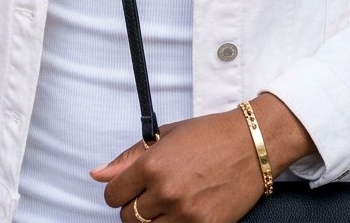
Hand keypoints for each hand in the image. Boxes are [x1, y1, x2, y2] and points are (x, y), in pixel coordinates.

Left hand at [89, 109, 266, 222]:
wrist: (252, 146)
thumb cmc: (209, 135)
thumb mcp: (166, 136)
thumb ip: (129, 157)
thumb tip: (97, 174)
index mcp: (152, 164)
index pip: (113, 194)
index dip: (120, 191)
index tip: (131, 187)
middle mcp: (165, 191)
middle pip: (127, 217)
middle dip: (136, 207)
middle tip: (155, 193)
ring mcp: (184, 214)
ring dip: (154, 220)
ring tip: (170, 202)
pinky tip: (184, 211)